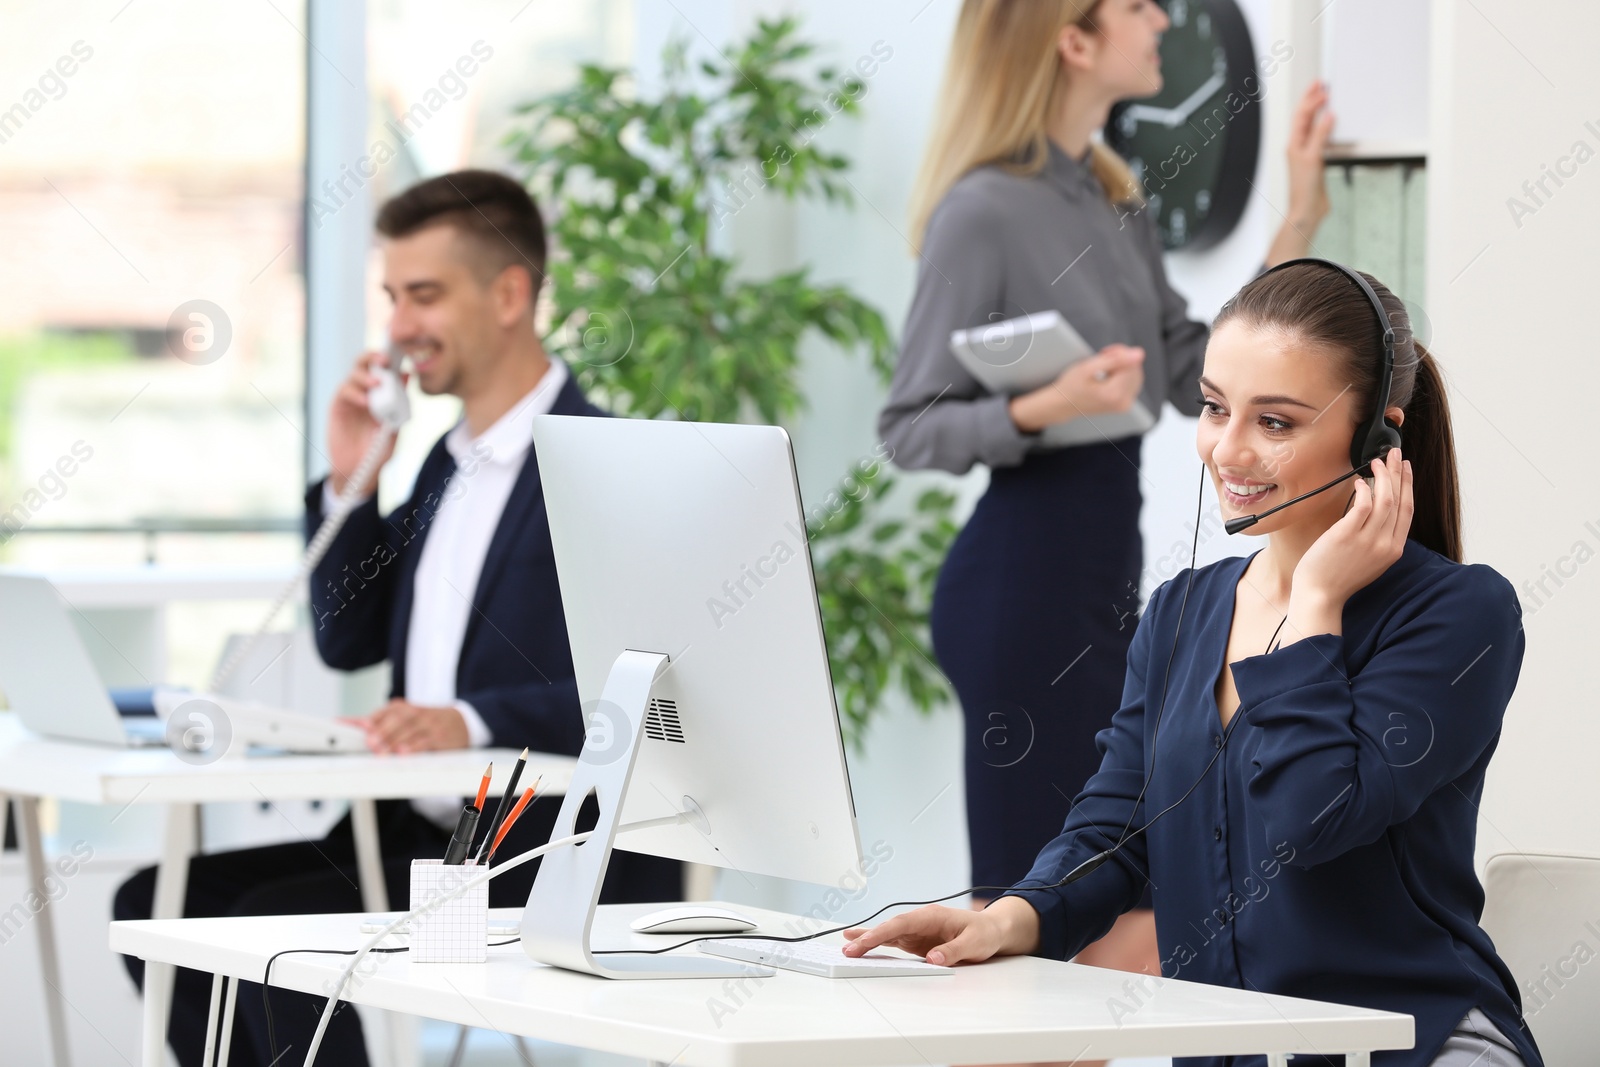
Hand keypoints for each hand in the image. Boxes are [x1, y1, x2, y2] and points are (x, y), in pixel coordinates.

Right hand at [328, 350, 403, 496]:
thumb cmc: (379, 449)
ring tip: (375, 383)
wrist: (360, 471)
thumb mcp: (395, 426)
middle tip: (384, 359)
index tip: (399, 352)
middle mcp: (365, 391)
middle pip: (365, 363)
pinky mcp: (338, 407)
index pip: (384, 368)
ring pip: (354, 374)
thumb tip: (407, 376)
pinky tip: (365, 402)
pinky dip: (355, 393)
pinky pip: (344, 392)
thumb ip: (400, 402)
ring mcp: (351, 398)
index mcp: (382, 393)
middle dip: (374, 357)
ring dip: (365, 375)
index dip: (390, 357)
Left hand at [354, 699, 468, 753]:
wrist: (463, 722)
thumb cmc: (428, 722)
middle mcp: (416, 714)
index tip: (359, 726)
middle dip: (383, 731)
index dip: (372, 719)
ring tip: (381, 750)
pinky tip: (404, 753)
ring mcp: (429, 725)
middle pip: (398, 719)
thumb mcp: (406, 717)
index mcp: (404, 708)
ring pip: (411, 730)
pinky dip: (415, 747)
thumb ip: (378, 721)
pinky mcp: (440, 737)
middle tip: (370, 742)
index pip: (386, 711)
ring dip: (395, 741)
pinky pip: (426, 741)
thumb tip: (350, 723)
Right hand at [842, 897, 1039, 965]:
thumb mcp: (974, 943)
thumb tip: (932, 959)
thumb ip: (953, 950)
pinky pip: (893, 942)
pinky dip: (877, 944)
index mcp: (931, 916)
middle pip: (889, 928)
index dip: (882, 932)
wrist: (992, 930)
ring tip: (847, 948)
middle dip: (868, 938)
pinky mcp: (917, 941)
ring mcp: (917, 931)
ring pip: (888, 934)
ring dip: (868, 941)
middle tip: (848, 950)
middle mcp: (920, 921)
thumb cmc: (984, 933)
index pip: (901, 923)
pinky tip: (863, 946)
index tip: (866, 941)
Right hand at [1008, 344, 1144, 432]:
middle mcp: (1123, 402)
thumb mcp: (1087, 368)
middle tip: (1103, 357)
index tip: (1104, 352)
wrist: (1064, 404)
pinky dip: (1122, 375)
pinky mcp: (1124, 405)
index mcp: (1114, 393)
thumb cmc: (1071, 386)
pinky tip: (1109, 375)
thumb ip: (1114, 359)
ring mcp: (1124, 405)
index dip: (1120, 352)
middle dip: (1122, 358)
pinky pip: (1132, 383)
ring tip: (1104, 366)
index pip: (1132, 363)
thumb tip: (1139, 354)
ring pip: (1135, 375)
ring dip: (1122, 366)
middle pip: (1135, 369)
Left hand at [1285, 81, 1334, 230]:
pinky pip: (1322, 138)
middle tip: (1320, 85)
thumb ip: (1320, 135)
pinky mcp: (1317, 160)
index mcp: (1294, 143)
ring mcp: (1308, 152)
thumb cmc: (1303, 188)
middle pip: (1305, 117)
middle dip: (1312, 100)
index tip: (1322, 88)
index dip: (1311, 100)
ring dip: (1319, 112)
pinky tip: (1332, 124)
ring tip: (1326, 98)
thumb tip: (1327, 116)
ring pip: (1312, 126)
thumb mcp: (1313, 157)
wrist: (1307, 209)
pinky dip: (1326, 128)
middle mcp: (1299, 146)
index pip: (1301, 115)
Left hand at [1292, 448, 1412, 610]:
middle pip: (1400, 500)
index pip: (1408, 511)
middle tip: (1396, 454)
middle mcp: (1386, 544)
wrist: (1320, 595)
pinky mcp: (1348, 534)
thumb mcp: (1369, 561)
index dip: (1409, 486)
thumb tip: (1377, 513)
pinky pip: (1363, 504)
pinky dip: (1364, 489)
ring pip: (1385, 499)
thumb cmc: (1337, 577)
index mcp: (1393, 550)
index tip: (1406, 469)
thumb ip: (1378, 539)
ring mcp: (1368, 540)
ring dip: (1383, 476)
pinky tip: (1359, 481)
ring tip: (1377, 462)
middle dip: (1399, 473)